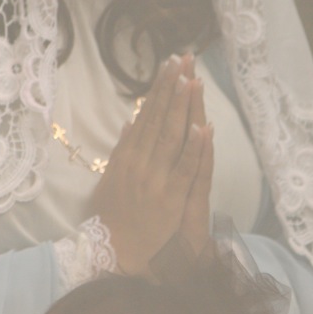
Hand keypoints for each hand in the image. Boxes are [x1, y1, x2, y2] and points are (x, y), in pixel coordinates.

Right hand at [90, 54, 212, 275]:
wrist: (115, 255)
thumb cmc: (112, 221)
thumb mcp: (110, 182)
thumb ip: (121, 152)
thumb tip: (129, 124)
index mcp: (126, 159)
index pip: (144, 117)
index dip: (157, 91)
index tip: (168, 66)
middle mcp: (139, 164)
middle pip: (157, 119)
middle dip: (170, 87)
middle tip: (181, 58)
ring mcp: (155, 181)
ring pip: (170, 137)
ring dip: (181, 107)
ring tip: (190, 79)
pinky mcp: (171, 199)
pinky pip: (185, 169)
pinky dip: (194, 148)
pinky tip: (202, 126)